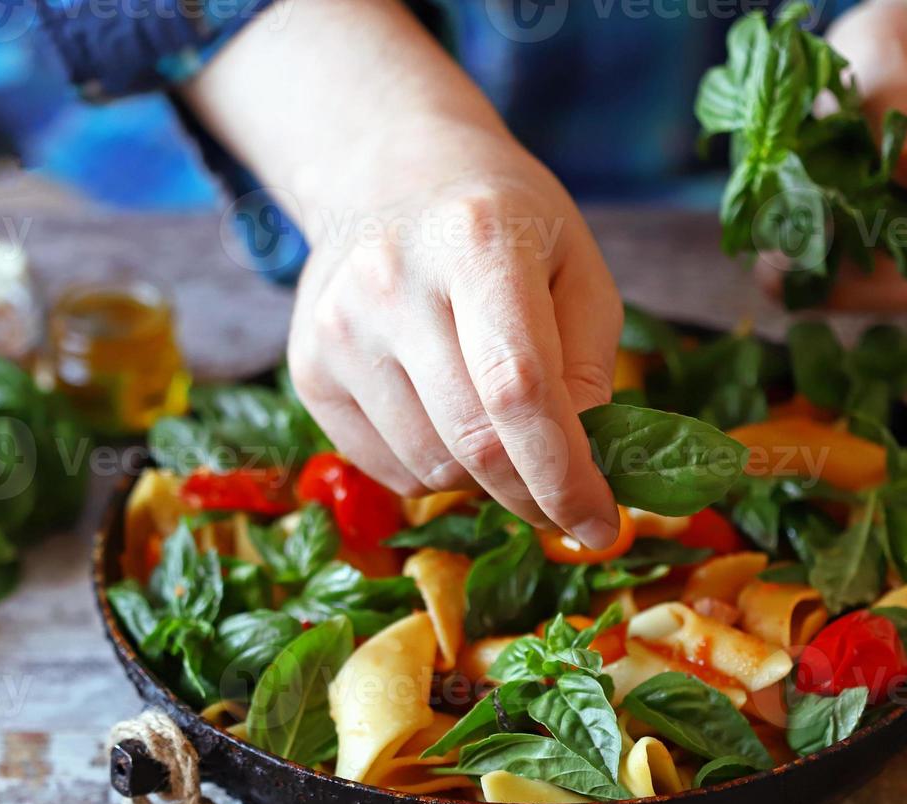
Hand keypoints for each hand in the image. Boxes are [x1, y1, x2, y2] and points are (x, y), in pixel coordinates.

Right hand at [287, 128, 624, 545]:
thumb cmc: (503, 224)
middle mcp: (391, 283)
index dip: (564, 474)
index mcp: (477, 242)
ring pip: (431, 468)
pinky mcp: (306, 369)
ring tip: (498, 427)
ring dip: (483, 479)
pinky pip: (388, 470)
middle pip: (473, 441)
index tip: (601, 527)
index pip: (519, 389)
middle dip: (533, 495)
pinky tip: (443, 414)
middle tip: (567, 506)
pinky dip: (434, 469)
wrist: (388, 174)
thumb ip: (588, 366)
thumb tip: (582, 470)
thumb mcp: (576, 267)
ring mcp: (337, 329)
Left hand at [760, 3, 906, 310]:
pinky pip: (864, 297)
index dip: (848, 249)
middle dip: (824, 271)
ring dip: (818, 276)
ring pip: (873, 300)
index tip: (780, 244)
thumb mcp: (902, 71)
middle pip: (894, 287)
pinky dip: (824, 277)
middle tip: (763, 256)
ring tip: (774, 245)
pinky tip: (793, 251)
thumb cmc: (906, 67)